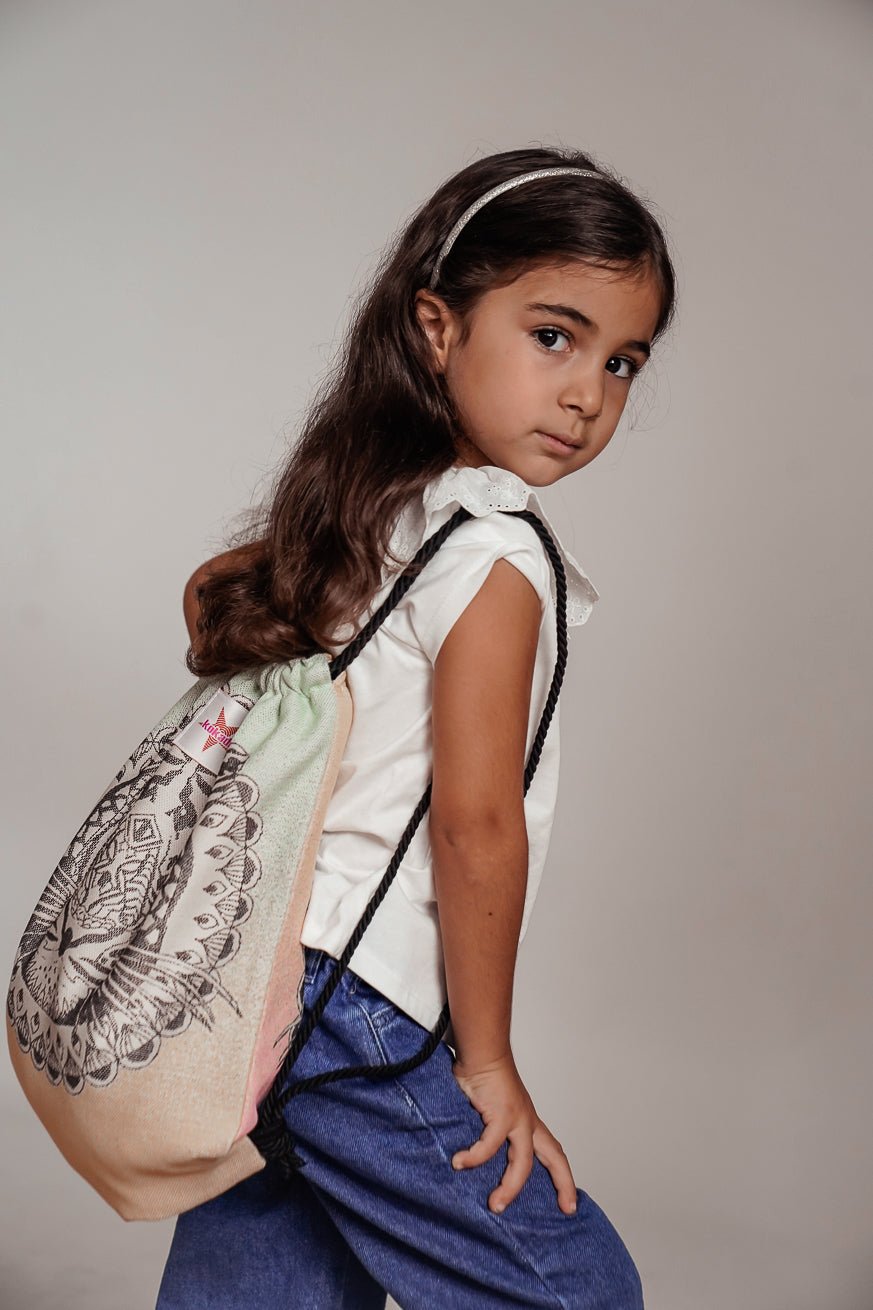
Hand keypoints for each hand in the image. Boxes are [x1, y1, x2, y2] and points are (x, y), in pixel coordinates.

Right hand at [450, 1050, 577, 1215]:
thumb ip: (487, 1133)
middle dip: (563, 1183)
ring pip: (523, 1162)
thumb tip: (473, 1160)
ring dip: (510, 1187)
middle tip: (566, 1210)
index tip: (569, 1204)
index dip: (563, 1177)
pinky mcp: (503, 1114)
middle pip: (554, 1156)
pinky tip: (460, 1163)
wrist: (482, 1051)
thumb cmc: (482, 1076)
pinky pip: (490, 1145)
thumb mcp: (490, 1110)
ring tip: (495, 1205)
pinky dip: (476, 1158)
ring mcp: (518, 1118)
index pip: (553, 1152)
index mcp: (527, 1122)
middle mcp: (528, 1121)